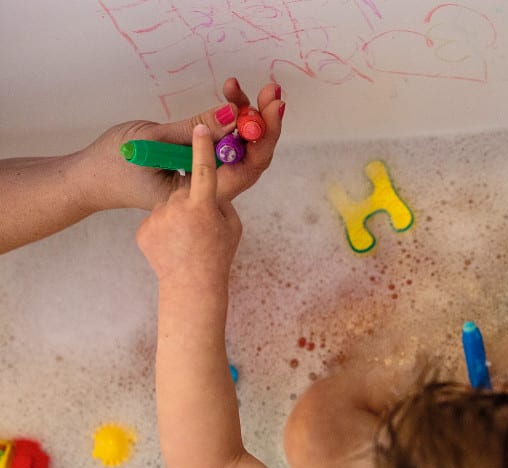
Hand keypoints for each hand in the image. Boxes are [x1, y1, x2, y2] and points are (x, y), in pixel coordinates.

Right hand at [79, 78, 283, 210]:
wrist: (89, 180)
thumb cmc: (114, 163)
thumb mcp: (154, 139)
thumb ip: (194, 129)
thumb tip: (233, 115)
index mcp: (202, 193)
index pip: (247, 167)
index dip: (264, 137)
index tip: (271, 108)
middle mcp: (210, 189)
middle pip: (251, 156)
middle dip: (264, 122)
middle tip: (271, 91)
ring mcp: (206, 177)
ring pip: (239, 148)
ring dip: (246, 116)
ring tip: (239, 86)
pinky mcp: (198, 164)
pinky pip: (223, 144)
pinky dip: (228, 120)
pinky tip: (229, 95)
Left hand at [136, 124, 242, 289]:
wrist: (187, 289)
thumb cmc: (217, 259)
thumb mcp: (232, 228)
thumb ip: (223, 201)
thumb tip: (217, 182)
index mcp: (202, 206)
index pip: (203, 168)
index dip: (203, 146)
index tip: (201, 128)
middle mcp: (176, 208)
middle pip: (185, 190)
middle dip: (191, 200)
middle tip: (198, 226)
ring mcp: (157, 218)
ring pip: (169, 205)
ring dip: (177, 215)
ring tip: (184, 239)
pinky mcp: (144, 230)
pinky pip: (158, 220)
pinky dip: (165, 229)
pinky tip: (171, 245)